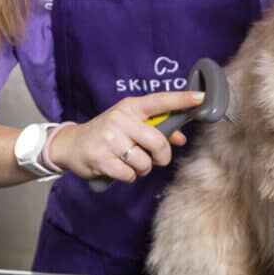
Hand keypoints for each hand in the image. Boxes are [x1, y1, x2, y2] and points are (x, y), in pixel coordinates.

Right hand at [47, 90, 204, 184]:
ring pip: (144, 161)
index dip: (182, 99)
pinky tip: (120, 169)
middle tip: (157, 160)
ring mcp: (109, 138)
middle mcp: (120, 119)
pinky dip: (129, 176)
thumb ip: (157, 129)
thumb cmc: (108, 133)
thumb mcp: (130, 125)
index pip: (160, 101)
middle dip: (162, 156)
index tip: (201, 98)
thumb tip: (181, 138)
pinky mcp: (101, 158)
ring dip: (143, 169)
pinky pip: (129, 174)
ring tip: (132, 163)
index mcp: (130, 107)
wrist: (72, 144)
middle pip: (158, 141)